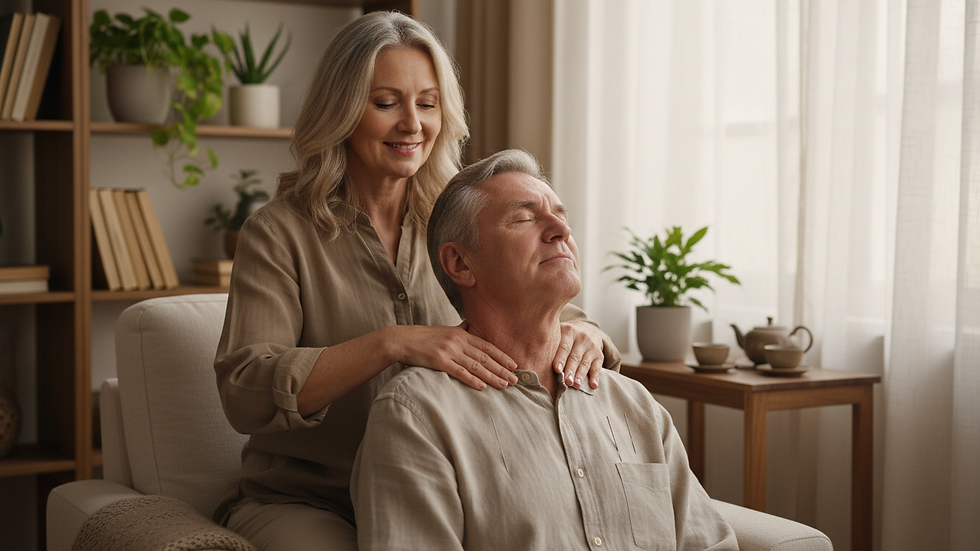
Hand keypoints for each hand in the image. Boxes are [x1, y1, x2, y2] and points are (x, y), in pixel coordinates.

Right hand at [394, 323, 518, 389]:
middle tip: (515, 379)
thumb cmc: (423, 338)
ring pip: (476, 366)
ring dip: (492, 376)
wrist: (402, 340)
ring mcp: (449, 351)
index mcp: (461, 334)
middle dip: (502, 369)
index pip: (486, 346)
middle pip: (485, 357)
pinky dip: (472, 379)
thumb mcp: (444, 330)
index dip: (502, 356)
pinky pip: (459, 372)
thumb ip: (458, 330)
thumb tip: (469, 326)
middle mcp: (458, 341)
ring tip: (505, 385)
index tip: (514, 365)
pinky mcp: (439, 361)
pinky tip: (482, 386)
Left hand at [554, 321, 603, 388]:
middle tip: (566, 381)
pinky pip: (597, 367)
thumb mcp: (559, 333)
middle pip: (575, 357)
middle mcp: (582, 338)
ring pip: (585, 363)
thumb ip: (550, 342)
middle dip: (570, 370)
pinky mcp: (599, 355)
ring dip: (580, 375)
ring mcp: (592, 347)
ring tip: (576, 385)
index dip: (560, 359)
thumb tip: (533, 357)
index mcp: (569, 332)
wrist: (587, 330)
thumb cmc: (566, 336)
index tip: (557, 370)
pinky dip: (595, 377)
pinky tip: (593, 385)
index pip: (564, 347)